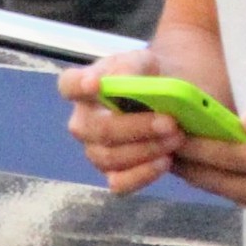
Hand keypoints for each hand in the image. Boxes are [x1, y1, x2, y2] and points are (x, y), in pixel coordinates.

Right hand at [59, 48, 183, 195]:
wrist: (168, 101)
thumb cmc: (147, 77)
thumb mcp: (143, 61)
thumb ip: (130, 67)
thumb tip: (122, 81)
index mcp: (83, 88)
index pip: (69, 85)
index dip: (78, 85)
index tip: (95, 83)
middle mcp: (83, 122)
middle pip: (97, 129)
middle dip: (136, 127)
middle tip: (170, 122)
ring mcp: (95, 150)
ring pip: (109, 158)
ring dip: (146, 150)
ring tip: (176, 137)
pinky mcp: (113, 173)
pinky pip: (119, 183)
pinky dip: (143, 174)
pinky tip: (165, 161)